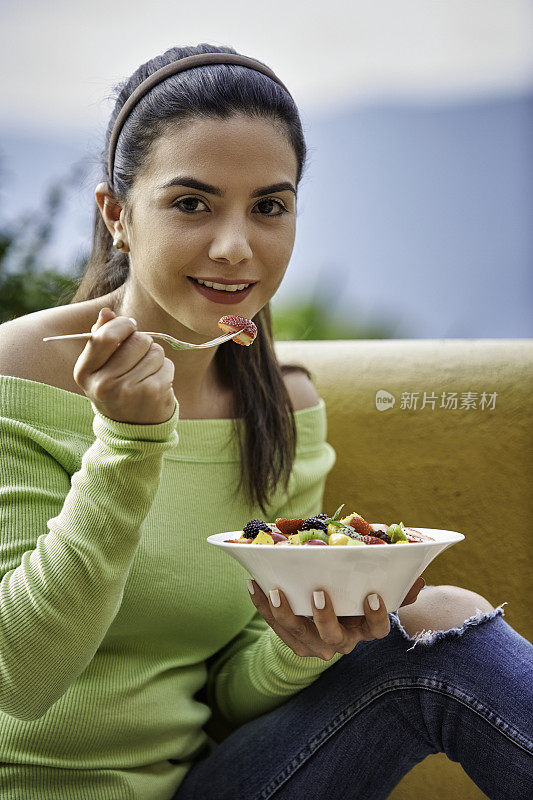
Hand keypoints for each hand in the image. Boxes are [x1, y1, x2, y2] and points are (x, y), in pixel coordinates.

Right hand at [73, 307, 175, 424]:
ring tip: (146, 374)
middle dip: (143, 343)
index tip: (130, 327)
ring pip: (155, 351)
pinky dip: (165, 371)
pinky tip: (156, 384)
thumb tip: (106, 312)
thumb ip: (102, 337)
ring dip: (155, 358)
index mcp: (84, 372)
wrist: (132, 430)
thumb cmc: (116, 388)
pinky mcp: (152, 394)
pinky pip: (167, 365)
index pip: (106, 336)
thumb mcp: (100, 367)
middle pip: (137, 340)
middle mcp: (103, 384)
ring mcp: (128, 390)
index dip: (123, 325)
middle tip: (139, 357)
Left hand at [246, 577, 424, 660]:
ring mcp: (315, 644)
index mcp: (365, 627)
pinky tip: (255, 584)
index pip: (376, 630)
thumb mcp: (375, 583)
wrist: (329, 608)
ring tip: (275, 590)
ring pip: (299, 636)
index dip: (376, 616)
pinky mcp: (292, 639)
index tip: (372, 595)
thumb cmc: (357, 588)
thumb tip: (417, 576)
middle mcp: (342, 641)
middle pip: (334, 637)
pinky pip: (275, 626)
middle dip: (325, 618)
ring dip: (285, 613)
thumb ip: (394, 582)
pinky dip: (263, 606)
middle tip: (319, 594)